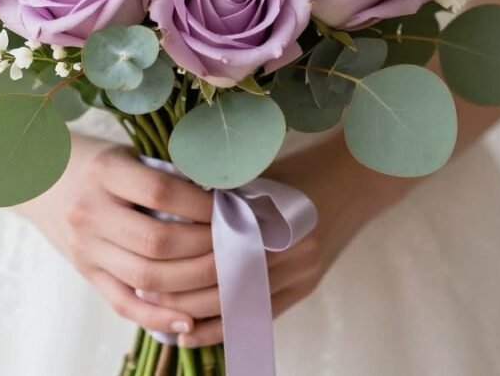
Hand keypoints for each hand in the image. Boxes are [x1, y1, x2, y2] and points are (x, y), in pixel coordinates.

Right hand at [18, 140, 215, 335]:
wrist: (38, 179)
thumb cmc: (94, 162)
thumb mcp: (124, 154)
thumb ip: (162, 173)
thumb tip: (221, 197)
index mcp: (103, 173)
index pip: (160, 192)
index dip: (201, 205)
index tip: (229, 208)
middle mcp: (89, 212)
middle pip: (157, 241)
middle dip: (205, 247)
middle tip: (235, 243)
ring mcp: (85, 248)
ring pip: (146, 276)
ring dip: (192, 280)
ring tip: (224, 273)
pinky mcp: (86, 273)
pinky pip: (123, 303)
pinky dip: (158, 316)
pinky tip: (189, 320)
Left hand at [163, 135, 412, 346]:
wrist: (354, 177)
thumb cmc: (296, 169)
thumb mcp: (255, 175)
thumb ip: (217, 198)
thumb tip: (164, 214)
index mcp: (274, 216)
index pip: (217, 253)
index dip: (180, 266)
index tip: (146, 270)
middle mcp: (292, 248)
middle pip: (228, 284)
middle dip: (184, 295)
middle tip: (145, 296)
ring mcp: (304, 270)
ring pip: (244, 304)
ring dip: (203, 315)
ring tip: (166, 319)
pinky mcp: (308, 285)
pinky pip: (263, 314)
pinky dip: (230, 324)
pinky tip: (199, 332)